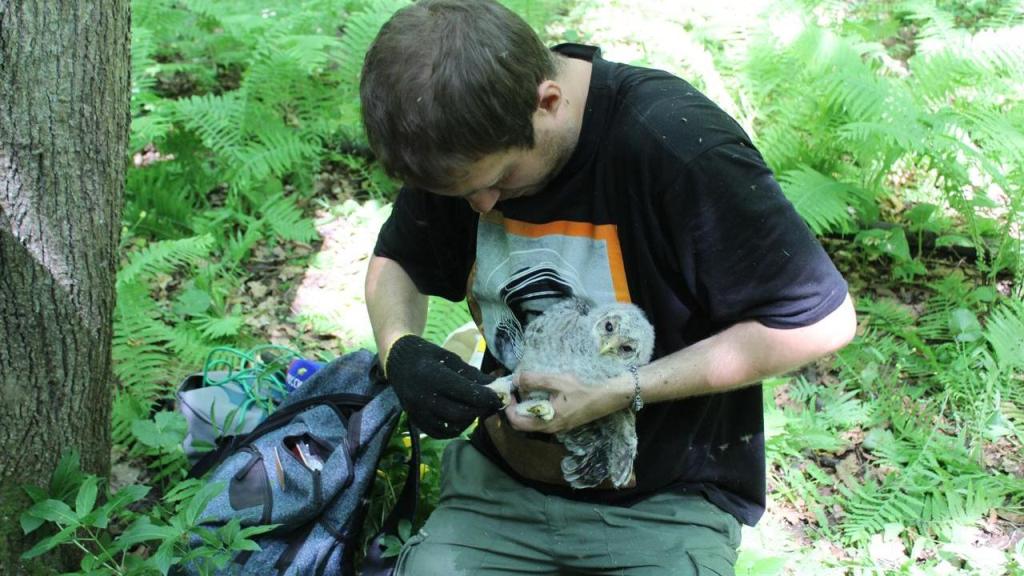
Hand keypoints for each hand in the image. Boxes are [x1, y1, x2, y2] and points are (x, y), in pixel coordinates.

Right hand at [385, 335, 503, 438]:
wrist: (397, 362)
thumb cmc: (426, 356)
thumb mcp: (450, 358)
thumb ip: (472, 374)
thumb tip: (495, 385)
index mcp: (433, 376)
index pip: (466, 392)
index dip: (486, 397)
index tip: (500, 397)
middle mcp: (424, 397)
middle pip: (460, 412)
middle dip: (479, 410)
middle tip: (490, 404)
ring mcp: (418, 411)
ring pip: (451, 425)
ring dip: (469, 420)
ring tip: (475, 409)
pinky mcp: (415, 420)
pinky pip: (439, 433)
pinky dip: (454, 429)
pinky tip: (461, 419)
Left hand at [504, 372, 628, 433]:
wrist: (609, 396)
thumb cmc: (583, 389)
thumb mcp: (557, 381)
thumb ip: (534, 380)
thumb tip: (516, 380)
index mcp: (546, 421)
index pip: (516, 422)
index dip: (508, 407)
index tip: (510, 391)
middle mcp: (550, 428)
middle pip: (523, 424)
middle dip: (515, 407)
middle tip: (516, 390)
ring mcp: (558, 427)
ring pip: (533, 422)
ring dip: (526, 407)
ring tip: (528, 390)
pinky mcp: (565, 422)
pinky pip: (543, 419)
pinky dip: (537, 408)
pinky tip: (542, 395)